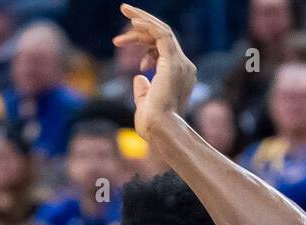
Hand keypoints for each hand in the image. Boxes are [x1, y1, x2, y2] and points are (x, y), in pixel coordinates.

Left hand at [113, 4, 195, 142]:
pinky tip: (133, 20)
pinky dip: (148, 25)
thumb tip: (139, 78)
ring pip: (162, 32)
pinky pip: (162, 34)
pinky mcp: (173, 61)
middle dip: (141, 26)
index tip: (122, 42)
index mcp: (179, 76)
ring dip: (141, 22)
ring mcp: (180, 63)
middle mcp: (184, 66)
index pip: (162, 50)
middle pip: (162, 38)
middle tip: (123, 13)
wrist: (161, 131)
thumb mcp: (145, 104)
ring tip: (124, 12)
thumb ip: (144, 90)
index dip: (143, 43)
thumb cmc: (153, 125)